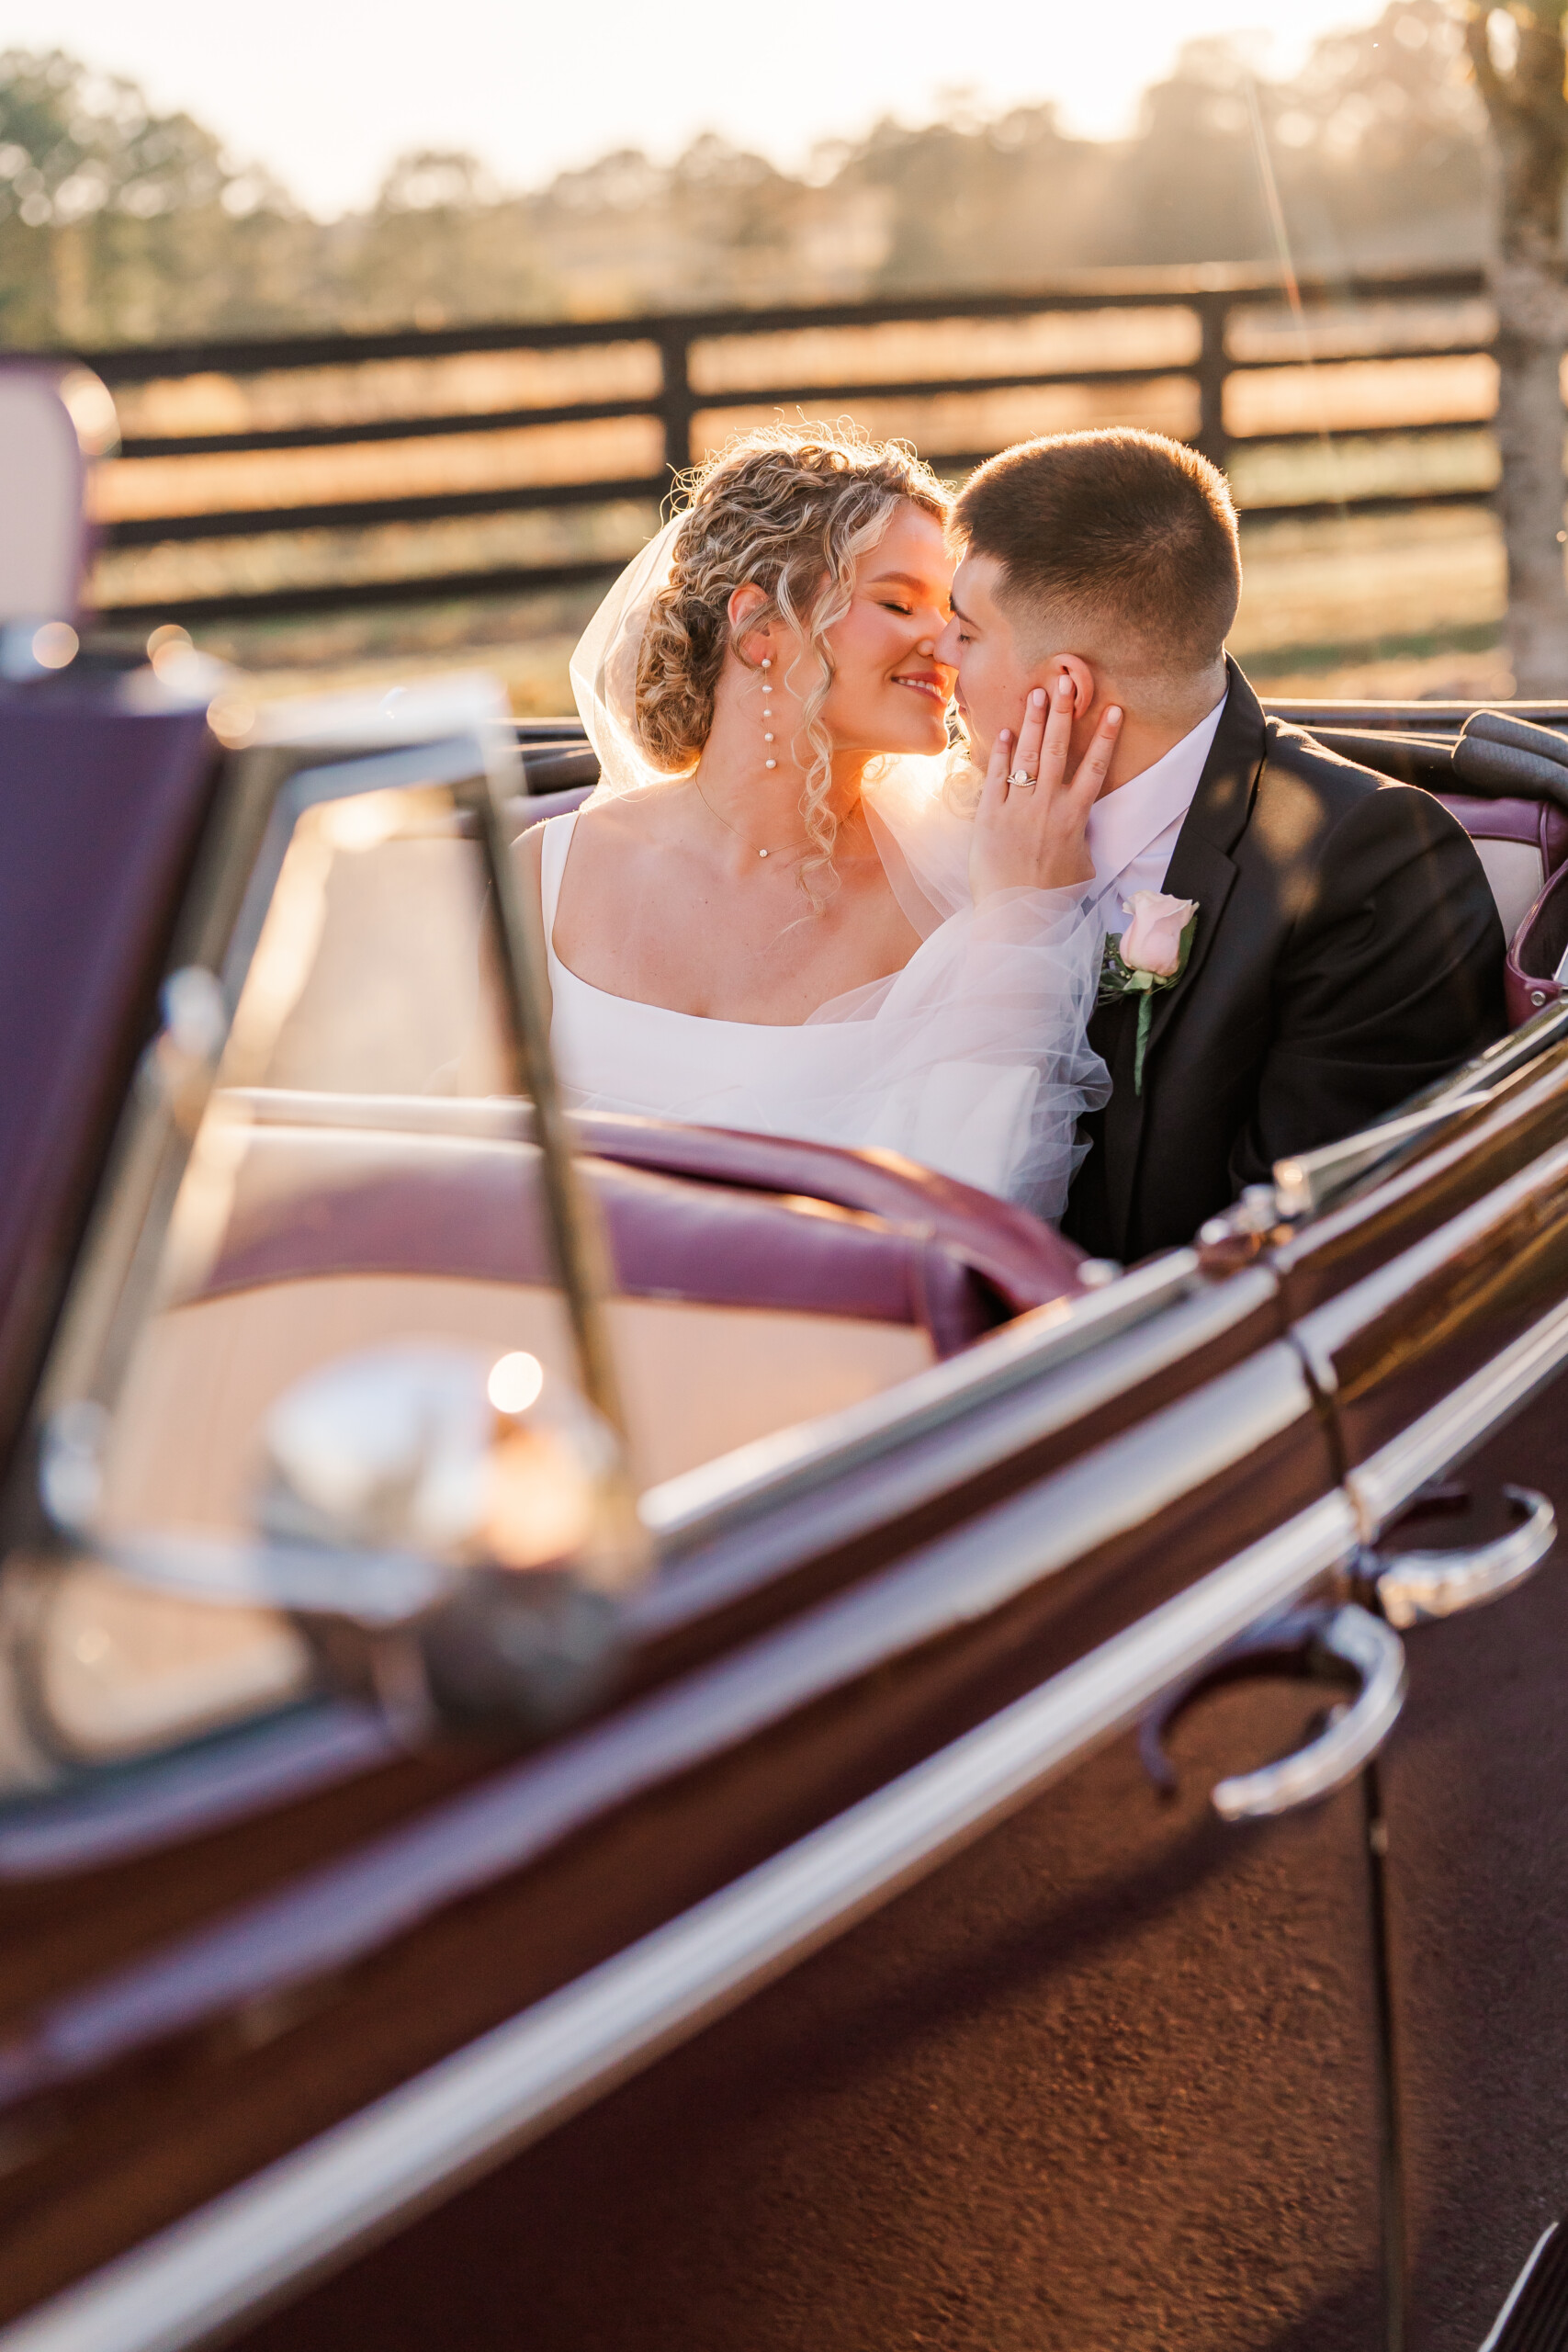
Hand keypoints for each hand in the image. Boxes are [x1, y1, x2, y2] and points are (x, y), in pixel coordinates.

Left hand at [969, 676, 1122, 901]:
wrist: (1015, 916)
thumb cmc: (1052, 899)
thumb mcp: (1081, 867)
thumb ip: (1080, 839)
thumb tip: (1079, 829)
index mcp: (1074, 817)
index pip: (1094, 768)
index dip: (1104, 737)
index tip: (1113, 709)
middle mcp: (1047, 806)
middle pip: (1058, 749)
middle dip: (1063, 712)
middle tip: (1065, 680)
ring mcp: (1016, 808)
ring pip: (1027, 755)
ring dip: (1033, 722)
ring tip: (1037, 692)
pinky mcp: (989, 816)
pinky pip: (996, 776)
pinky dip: (999, 753)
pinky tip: (1004, 732)